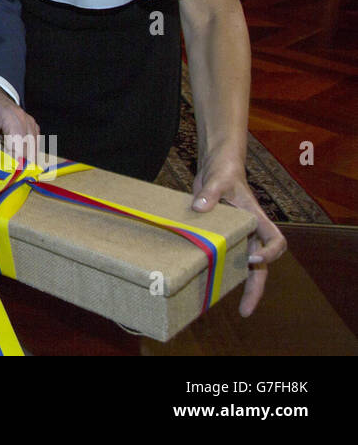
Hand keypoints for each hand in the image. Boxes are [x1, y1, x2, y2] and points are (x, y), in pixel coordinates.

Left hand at [0, 83, 39, 174]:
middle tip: (2, 173)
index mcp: (13, 119)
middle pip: (29, 154)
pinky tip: (11, 156)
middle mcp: (27, 122)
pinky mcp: (32, 129)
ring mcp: (32, 125)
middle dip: (17, 166)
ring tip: (5, 164)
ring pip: (33, 153)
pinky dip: (24, 155)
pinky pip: (32, 147)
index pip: (19, 151)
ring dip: (21, 162)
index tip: (0, 176)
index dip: (11, 167)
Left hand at [191, 152, 285, 316]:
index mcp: (256, 218)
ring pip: (244, 265)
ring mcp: (238, 234)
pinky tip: (210, 285)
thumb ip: (211, 193)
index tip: (254, 260)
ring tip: (237, 308)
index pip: (275, 240)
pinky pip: (226, 256)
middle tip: (245, 310)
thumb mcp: (217, 179)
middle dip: (255, 287)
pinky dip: (221, 270)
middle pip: (262, 264)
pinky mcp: (223, 235)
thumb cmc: (223, 170)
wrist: (217, 167)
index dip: (269, 253)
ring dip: (241, 285)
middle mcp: (251, 230)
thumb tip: (200, 208)